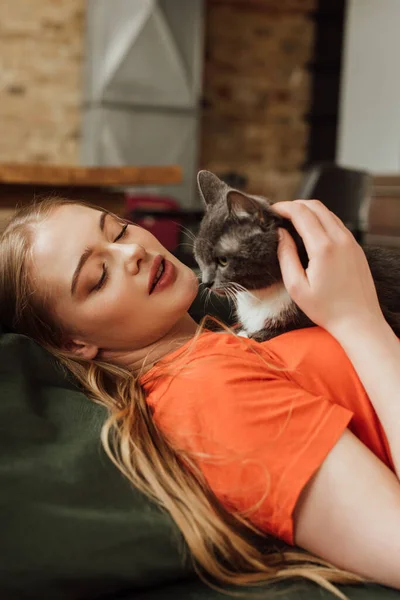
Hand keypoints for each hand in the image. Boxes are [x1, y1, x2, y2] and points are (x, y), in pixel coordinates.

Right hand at [272, 200, 384, 336]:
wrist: (359, 321)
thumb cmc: (326, 309)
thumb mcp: (296, 286)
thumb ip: (285, 256)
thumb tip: (280, 233)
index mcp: (323, 248)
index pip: (301, 213)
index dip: (283, 207)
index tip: (271, 211)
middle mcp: (340, 239)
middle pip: (315, 206)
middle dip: (295, 205)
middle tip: (279, 214)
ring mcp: (351, 242)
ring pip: (328, 212)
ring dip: (309, 210)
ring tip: (292, 221)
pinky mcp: (356, 247)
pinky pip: (337, 224)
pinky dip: (322, 220)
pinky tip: (311, 231)